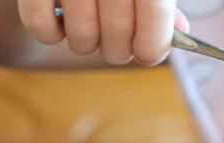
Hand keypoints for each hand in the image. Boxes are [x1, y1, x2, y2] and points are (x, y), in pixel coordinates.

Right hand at [18, 0, 189, 65]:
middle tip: (116, 46)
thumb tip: (181, 34)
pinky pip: (41, 27)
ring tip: (87, 29)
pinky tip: (58, 22)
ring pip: (81, 35)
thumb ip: (159, 6)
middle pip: (118, 29)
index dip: (155, 42)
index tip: (148, 56)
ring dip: (86, 44)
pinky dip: (50, 35)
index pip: (154, 8)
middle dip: (119, 50)